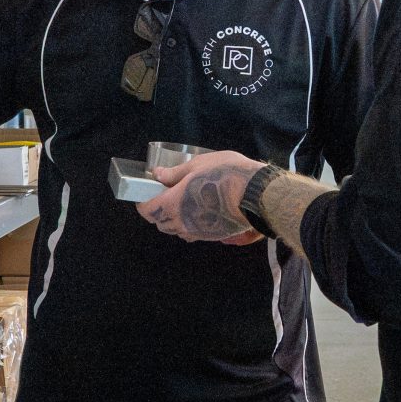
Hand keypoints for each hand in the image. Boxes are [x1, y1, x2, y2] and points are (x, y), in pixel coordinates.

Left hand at [138, 151, 264, 244]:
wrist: (257, 195)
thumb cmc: (226, 174)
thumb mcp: (198, 165)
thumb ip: (175, 173)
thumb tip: (158, 175)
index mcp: (174, 204)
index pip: (147, 211)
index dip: (143, 202)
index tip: (148, 193)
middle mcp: (182, 223)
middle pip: (160, 223)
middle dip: (158, 211)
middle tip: (166, 195)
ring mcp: (198, 232)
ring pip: (176, 231)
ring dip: (173, 220)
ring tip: (183, 202)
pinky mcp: (212, 236)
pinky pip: (192, 233)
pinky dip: (189, 224)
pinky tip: (199, 210)